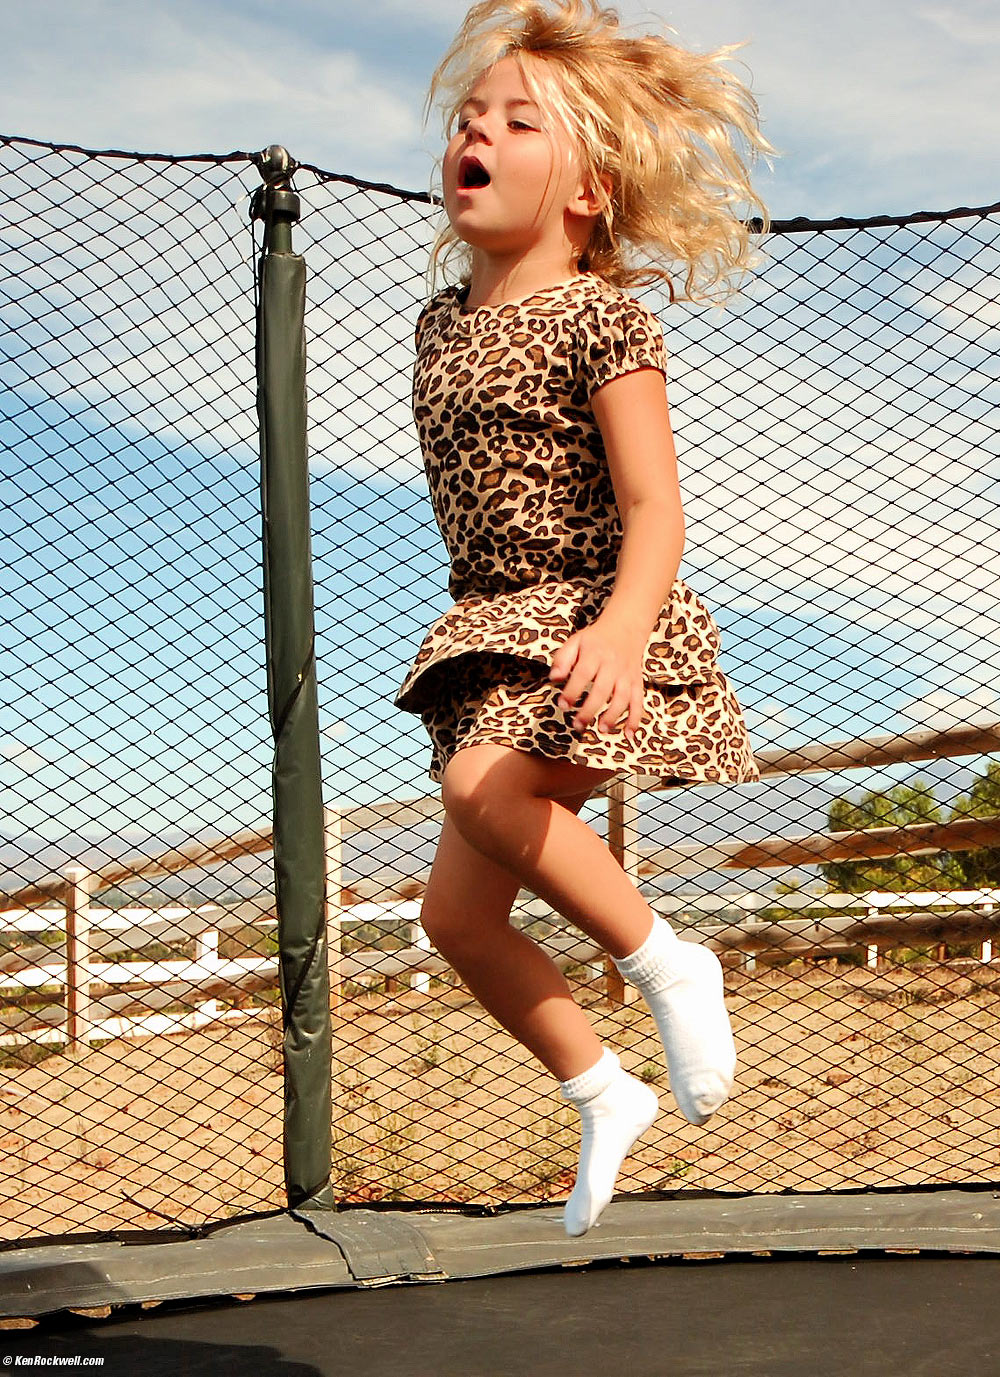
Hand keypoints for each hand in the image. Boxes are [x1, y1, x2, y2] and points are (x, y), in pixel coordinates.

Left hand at [549, 616, 645, 742]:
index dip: (573, 691)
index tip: (563, 705)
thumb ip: (562, 659)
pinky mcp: (637, 682)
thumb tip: (554, 678)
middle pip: (602, 690)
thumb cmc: (595, 639)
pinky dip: (635, 719)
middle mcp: (613, 665)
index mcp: (595, 654)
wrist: (626, 626)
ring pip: (623, 698)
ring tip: (601, 729)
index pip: (583, 674)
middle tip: (577, 725)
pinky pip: (639, 702)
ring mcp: (627, 675)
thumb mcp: (576, 642)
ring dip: (613, 715)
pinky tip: (629, 734)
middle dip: (590, 709)